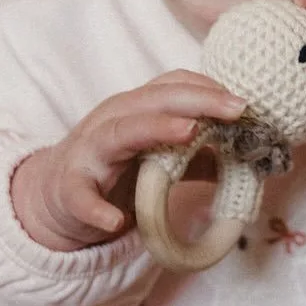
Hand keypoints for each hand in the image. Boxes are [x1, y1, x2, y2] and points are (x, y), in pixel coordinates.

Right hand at [10, 72, 245, 250]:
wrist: (56, 200)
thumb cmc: (115, 173)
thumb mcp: (160, 160)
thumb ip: (199, 157)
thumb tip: (248, 159)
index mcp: (136, 110)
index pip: (172, 85)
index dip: (208, 89)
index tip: (244, 102)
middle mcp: (113, 120)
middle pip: (154, 100)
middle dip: (197, 100)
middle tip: (236, 109)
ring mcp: (90, 153)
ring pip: (119, 132)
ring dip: (155, 129)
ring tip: (190, 133)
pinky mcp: (70, 189)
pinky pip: (82, 196)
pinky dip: (96, 208)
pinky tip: (115, 220)